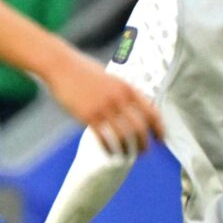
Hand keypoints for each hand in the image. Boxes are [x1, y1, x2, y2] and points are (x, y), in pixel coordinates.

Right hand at [45, 55, 161, 156]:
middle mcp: (119, 98)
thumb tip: (132, 109)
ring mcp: (103, 107)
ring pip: (123, 136)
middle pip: (139, 128)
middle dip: (144, 144)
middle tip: (143, 152)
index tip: (161, 140)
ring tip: (126, 156)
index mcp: (127, 88)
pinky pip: (104, 138)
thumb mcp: (110, 78)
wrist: (61, 66)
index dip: (159, 129)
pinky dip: (109, 148)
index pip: (151, 112)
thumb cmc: (83, 71)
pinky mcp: (88, 115)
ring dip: (127, 149)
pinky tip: (109, 153)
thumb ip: (122, 93)